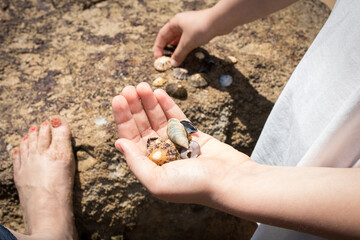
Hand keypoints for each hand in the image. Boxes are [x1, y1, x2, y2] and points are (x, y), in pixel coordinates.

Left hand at [112, 82, 251, 203]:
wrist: (230, 180)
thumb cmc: (192, 185)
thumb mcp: (157, 180)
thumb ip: (136, 162)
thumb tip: (119, 143)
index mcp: (150, 165)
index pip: (131, 138)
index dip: (123, 118)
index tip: (117, 99)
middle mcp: (161, 154)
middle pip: (143, 126)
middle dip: (134, 107)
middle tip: (128, 88)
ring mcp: (177, 143)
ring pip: (158, 119)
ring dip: (149, 102)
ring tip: (142, 86)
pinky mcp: (193, 135)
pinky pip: (177, 117)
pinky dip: (167, 105)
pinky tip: (158, 93)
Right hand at [153, 9, 219, 66]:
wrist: (220, 21)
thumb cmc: (201, 29)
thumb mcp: (187, 43)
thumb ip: (179, 54)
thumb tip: (173, 63)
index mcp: (174, 22)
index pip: (162, 35)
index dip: (158, 47)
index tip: (158, 58)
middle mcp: (181, 22)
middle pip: (169, 36)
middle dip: (166, 47)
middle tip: (164, 58)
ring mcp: (190, 25)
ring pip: (178, 37)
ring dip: (175, 47)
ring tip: (173, 56)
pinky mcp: (198, 29)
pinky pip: (187, 38)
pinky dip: (184, 46)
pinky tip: (184, 51)